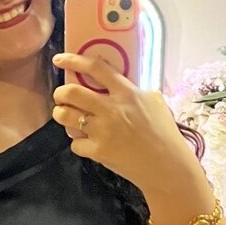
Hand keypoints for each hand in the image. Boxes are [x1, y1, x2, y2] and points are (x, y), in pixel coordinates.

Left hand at [52, 52, 202, 196]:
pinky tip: (85, 142)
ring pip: (65, 116)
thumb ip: (135, 91)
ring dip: (60, 113)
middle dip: (60, 92)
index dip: (74, 60)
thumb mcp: (155, 102)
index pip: (96, 68)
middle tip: (61, 96)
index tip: (60, 60)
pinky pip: (75, 143)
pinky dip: (77, 142)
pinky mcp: (97, 151)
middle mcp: (111, 109)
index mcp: (127, 93)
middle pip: (72, 92)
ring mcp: (102, 131)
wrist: (165, 165)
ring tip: (63, 114)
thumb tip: (120, 85)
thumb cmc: (164, 133)